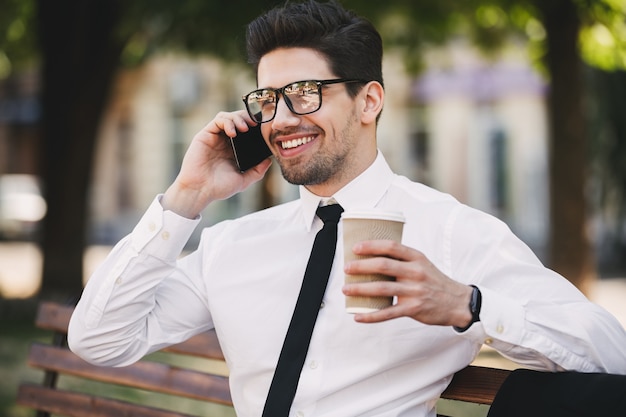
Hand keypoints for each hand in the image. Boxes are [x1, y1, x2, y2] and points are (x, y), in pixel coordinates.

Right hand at [161, 110, 271, 217]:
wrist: (200, 190)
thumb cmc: (219, 188)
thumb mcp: (243, 180)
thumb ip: (257, 171)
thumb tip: (269, 160)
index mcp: (233, 150)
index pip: (246, 131)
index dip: (255, 127)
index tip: (264, 129)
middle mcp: (224, 142)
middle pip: (237, 120)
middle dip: (248, 118)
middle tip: (256, 124)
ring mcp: (214, 137)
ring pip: (227, 117)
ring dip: (238, 118)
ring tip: (245, 128)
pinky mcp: (205, 135)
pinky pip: (217, 121)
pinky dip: (227, 122)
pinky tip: (233, 132)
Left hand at [342, 240, 472, 326]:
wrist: (458, 302)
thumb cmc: (435, 282)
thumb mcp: (422, 264)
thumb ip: (402, 261)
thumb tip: (373, 259)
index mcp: (416, 258)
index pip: (391, 247)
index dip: (371, 246)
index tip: (356, 248)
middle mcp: (416, 272)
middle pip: (383, 266)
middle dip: (361, 266)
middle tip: (347, 268)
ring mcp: (415, 291)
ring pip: (382, 288)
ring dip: (360, 289)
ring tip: (346, 289)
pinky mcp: (414, 309)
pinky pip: (388, 312)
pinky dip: (371, 316)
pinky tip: (358, 316)